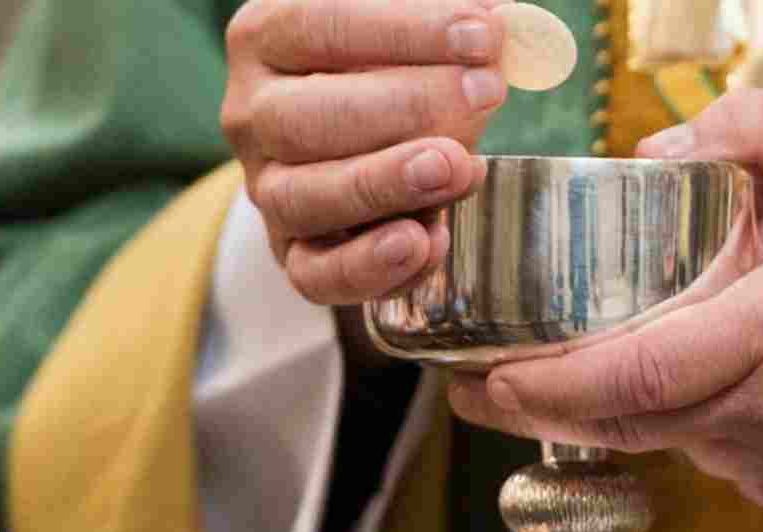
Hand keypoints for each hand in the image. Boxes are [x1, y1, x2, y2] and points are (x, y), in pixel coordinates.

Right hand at [221, 0, 509, 304]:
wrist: (372, 132)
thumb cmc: (394, 63)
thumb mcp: (413, 27)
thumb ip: (449, 22)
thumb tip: (509, 29)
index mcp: (268, 37)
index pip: (321, 25)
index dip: (404, 31)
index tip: (484, 36)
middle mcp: (253, 114)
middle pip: (302, 118)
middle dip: (403, 107)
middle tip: (485, 95)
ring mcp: (268, 189)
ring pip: (301, 198)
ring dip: (384, 185)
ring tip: (458, 168)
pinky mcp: (295, 253)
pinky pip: (315, 275)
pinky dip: (371, 267)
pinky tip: (430, 241)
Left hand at [449, 90, 762, 525]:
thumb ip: (754, 129)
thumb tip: (656, 153)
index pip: (637, 378)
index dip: (547, 389)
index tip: (487, 380)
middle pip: (635, 422)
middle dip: (554, 405)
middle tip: (498, 379)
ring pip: (676, 441)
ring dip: (643, 402)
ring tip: (653, 345)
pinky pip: (723, 463)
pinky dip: (704, 424)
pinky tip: (733, 380)